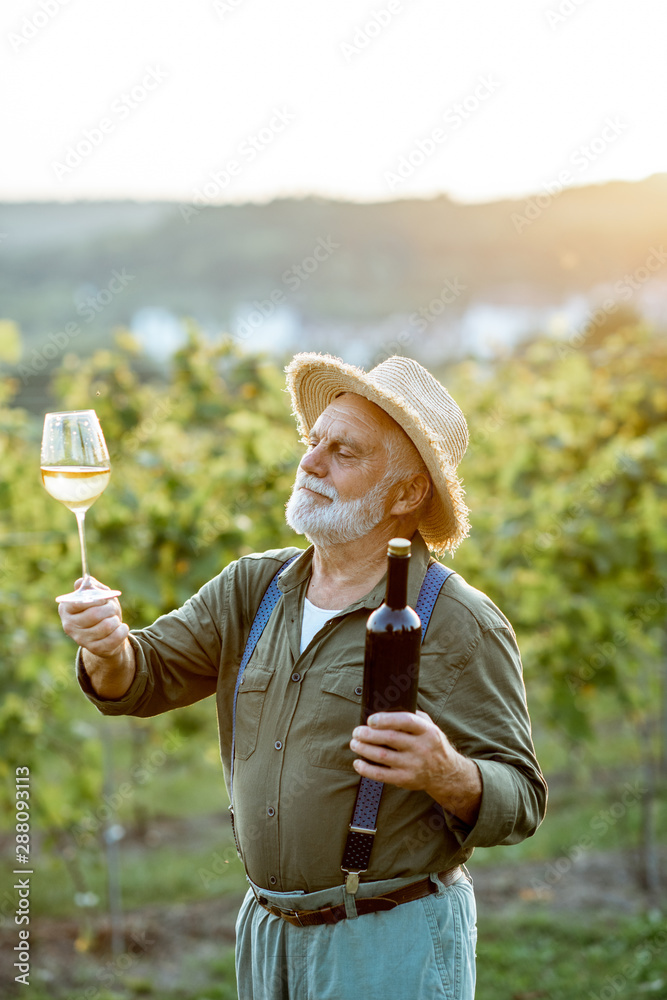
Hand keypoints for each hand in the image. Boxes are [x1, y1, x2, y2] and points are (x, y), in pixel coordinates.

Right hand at [59, 578, 128, 657]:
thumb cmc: (101, 609)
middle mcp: (69, 626)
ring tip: (114, 619)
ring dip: (115, 619)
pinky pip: (114, 638)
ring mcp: (81, 639)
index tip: (103, 599)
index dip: (96, 599)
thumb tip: (83, 581)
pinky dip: (122, 630)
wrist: (107, 633)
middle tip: (112, 608)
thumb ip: (90, 586)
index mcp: (66, 609)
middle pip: (95, 614)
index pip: (79, 602)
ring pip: (106, 626)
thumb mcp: (97, 594)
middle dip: (109, 608)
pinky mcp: (95, 649)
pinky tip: (121, 627)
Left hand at [350, 710, 481, 825]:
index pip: (406, 722)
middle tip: (357, 731)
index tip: (371, 719)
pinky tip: (358, 763)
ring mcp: (413, 765)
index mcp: (427, 731)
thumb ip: (413, 717)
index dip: (386, 719)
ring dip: (364, 749)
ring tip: (354, 743)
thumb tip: (387, 709)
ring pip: (383, 756)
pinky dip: (366, 769)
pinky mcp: (406, 780)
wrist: (446, 773)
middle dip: (368, 734)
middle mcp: (421, 748)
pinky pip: (382, 775)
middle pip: (390, 739)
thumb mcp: (430, 727)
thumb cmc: (432, 744)